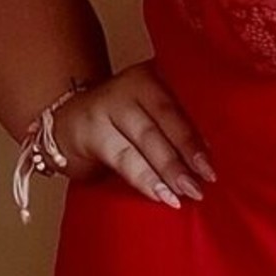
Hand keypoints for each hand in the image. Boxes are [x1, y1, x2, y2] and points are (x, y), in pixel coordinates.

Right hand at [49, 58, 215, 207]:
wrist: (66, 121)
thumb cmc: (122, 122)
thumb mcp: (149, 114)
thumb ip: (174, 129)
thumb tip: (206, 158)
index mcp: (150, 80)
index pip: (175, 110)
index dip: (193, 141)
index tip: (209, 169)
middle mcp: (127, 88)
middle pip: (159, 125)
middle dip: (181, 159)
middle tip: (198, 186)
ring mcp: (105, 107)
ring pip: (141, 143)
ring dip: (164, 172)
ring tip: (180, 195)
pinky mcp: (88, 131)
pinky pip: (121, 158)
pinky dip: (143, 178)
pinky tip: (158, 194)